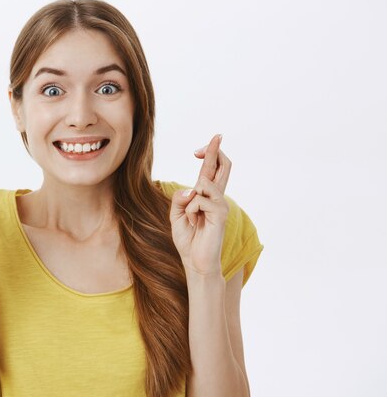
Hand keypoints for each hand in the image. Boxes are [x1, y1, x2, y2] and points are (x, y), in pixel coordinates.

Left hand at [169, 134, 231, 275]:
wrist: (195, 262)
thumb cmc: (188, 239)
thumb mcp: (177, 215)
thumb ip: (179, 199)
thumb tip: (191, 189)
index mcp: (206, 196)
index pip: (212, 169)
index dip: (212, 152)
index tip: (214, 139)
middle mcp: (217, 197)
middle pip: (223, 167)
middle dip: (215, 151)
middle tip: (216, 137)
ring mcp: (221, 205)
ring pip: (205, 183)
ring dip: (190, 198)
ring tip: (192, 216)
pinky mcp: (221, 214)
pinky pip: (200, 199)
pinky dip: (191, 209)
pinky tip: (195, 222)